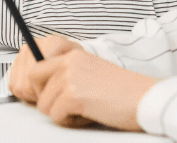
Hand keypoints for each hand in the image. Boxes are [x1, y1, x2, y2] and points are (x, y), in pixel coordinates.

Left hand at [8, 35, 155, 130]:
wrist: (145, 99)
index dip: (35, 82)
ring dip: (61, 113)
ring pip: (43, 104)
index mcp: (73, 55)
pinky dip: (71, 121)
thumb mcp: (90, 73)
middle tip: (64, 105)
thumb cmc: (122, 92)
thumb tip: (40, 89)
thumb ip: (66, 74)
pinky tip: (89, 115)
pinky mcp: (74, 95)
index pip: (34, 61)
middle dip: (42, 98)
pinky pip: (56, 116)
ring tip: (84, 110)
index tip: (42, 93)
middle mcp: (69, 62)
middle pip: (31, 80)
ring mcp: (71, 77)